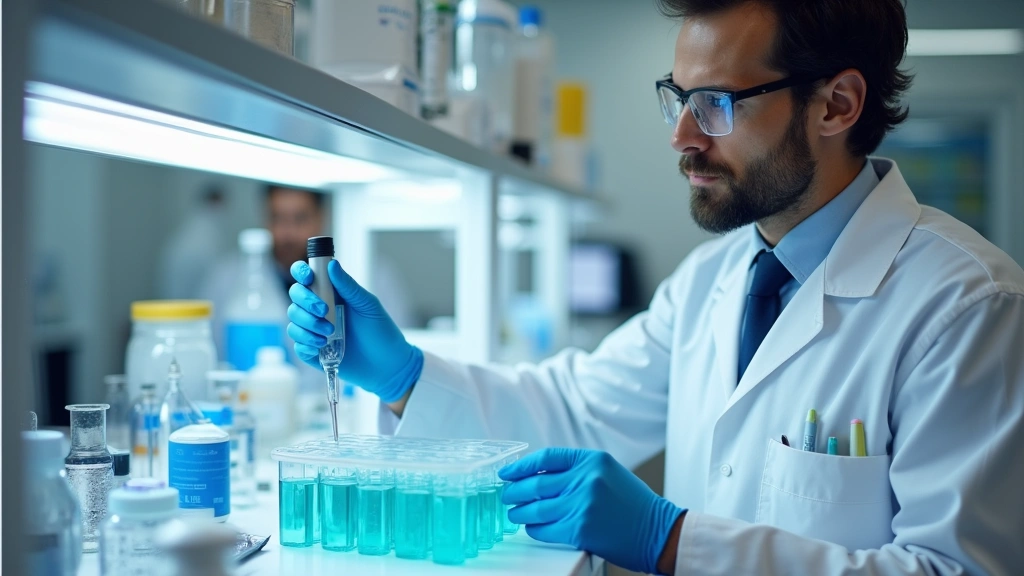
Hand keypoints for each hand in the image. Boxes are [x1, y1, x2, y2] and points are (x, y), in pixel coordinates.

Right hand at [287, 260, 422, 402]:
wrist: (388, 365)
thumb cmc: (382, 332)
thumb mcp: (368, 305)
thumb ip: (349, 286)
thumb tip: (331, 264)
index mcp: (332, 293)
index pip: (307, 277)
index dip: (301, 273)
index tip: (309, 278)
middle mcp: (320, 310)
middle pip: (295, 297)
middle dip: (306, 303)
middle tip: (325, 312)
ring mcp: (315, 330)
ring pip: (294, 321)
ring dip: (308, 326)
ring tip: (330, 334)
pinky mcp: (313, 352)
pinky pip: (297, 345)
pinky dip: (305, 344)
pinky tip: (321, 347)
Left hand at [500, 448, 683, 574]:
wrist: (659, 531)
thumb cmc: (634, 505)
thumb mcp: (609, 473)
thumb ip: (579, 471)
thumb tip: (538, 475)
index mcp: (593, 460)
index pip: (546, 458)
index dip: (522, 466)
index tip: (507, 473)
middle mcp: (586, 479)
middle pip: (535, 483)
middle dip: (514, 491)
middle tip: (505, 496)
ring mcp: (582, 504)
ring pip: (535, 508)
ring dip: (519, 512)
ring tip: (514, 514)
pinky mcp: (579, 529)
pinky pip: (544, 529)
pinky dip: (533, 529)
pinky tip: (531, 528)